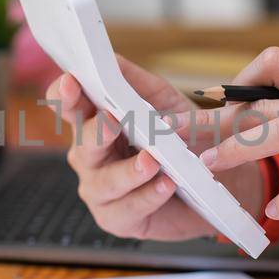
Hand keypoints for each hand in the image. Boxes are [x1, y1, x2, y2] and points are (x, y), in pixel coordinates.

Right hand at [44, 56, 261, 240]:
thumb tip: (110, 59)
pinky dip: (148, 196)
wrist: (214, 178)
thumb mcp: (162, 100)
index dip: (64, 94)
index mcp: (94, 123)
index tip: (71, 81)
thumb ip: (134, 80)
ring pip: (105, 181)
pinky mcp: (118, 219)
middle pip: (82, 144)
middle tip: (113, 119)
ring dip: (128, 171)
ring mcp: (100, 190)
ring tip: (152, 160)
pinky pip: (129, 209)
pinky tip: (166, 184)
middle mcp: (89, 157)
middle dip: (96, 132)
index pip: (69, 105)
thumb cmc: (181, 136)